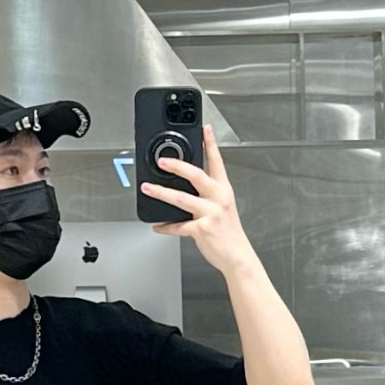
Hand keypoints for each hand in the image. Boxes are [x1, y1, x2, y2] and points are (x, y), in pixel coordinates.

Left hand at [141, 124, 255, 274]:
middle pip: (196, 175)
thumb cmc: (228, 233)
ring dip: (162, 192)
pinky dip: (166, 227)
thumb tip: (186, 186)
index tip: (204, 129)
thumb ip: (208, 194)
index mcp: (223, 189)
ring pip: (182, 199)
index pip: (216, 161)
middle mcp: (218, 198)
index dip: (210, 143)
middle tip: (162, 161)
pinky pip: (179, 226)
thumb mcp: (223, 207)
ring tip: (148, 188)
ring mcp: (210, 213)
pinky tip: (158, 225)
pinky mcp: (202, 230)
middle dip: (178, 165)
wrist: (237, 256)